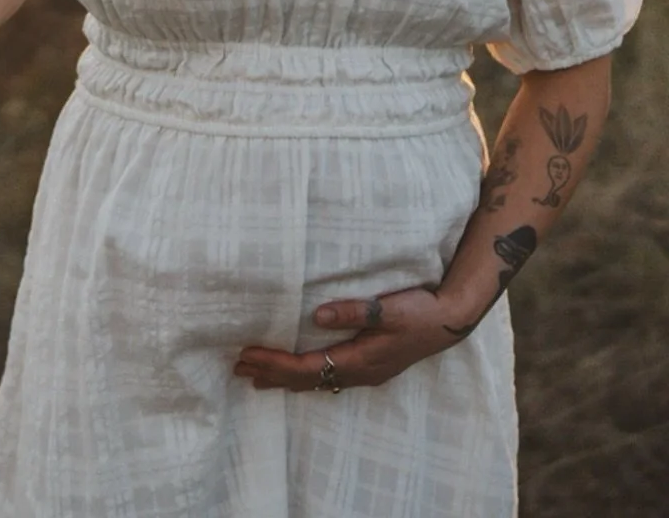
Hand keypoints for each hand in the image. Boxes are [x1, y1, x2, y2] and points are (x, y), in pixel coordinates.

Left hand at [234, 287, 464, 392]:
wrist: (450, 321)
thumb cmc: (419, 311)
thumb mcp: (388, 309)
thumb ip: (354, 311)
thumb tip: (316, 315)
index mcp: (360, 361)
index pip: (307, 367)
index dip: (275, 363)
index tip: (249, 355)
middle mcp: (359, 373)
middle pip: (306, 379)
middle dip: (272, 374)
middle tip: (239, 368)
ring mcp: (365, 373)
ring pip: (316, 380)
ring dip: (285, 377)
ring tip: (257, 377)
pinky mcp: (369, 366)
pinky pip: (328, 376)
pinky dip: (304, 375)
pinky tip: (297, 374)